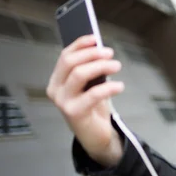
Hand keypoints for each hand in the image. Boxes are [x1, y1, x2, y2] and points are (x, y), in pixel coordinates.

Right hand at [47, 35, 124, 166]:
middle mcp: (56, 89)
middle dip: (92, 54)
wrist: (95, 136)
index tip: (96, 39)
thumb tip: (101, 50)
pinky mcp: (74, 113)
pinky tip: (119, 86)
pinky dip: (109, 87)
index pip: (65, 56)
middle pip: (70, 62)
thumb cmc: (93, 108)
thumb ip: (91, 70)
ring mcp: (63, 101)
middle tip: (110, 53)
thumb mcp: (91, 86)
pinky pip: (93, 94)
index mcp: (57, 80)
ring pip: (79, 74)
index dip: (80, 45)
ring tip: (116, 66)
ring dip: (100, 66)